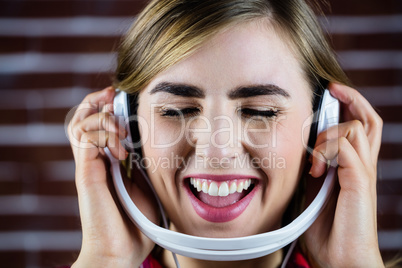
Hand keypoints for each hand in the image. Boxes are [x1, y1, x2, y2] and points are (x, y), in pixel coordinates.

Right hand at [67, 87, 156, 267]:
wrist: (121, 251)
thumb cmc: (136, 224)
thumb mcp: (148, 186)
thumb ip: (146, 165)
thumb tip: (155, 146)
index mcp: (108, 161)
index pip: (99, 124)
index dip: (107, 106)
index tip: (123, 97)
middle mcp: (95, 159)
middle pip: (83, 117)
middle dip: (98, 101)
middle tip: (114, 97)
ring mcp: (89, 165)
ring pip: (78, 123)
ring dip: (101, 117)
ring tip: (120, 130)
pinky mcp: (86, 173)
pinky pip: (83, 139)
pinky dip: (102, 134)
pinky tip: (121, 149)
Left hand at [304, 83, 383, 266]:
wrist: (341, 259)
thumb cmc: (327, 230)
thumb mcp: (314, 191)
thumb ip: (315, 170)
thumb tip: (304, 150)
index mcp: (351, 167)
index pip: (359, 127)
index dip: (349, 105)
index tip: (329, 92)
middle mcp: (362, 166)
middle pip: (369, 120)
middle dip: (352, 98)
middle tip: (333, 89)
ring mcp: (362, 173)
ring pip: (356, 129)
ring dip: (329, 133)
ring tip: (314, 158)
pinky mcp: (360, 183)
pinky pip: (347, 149)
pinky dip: (327, 151)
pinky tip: (316, 169)